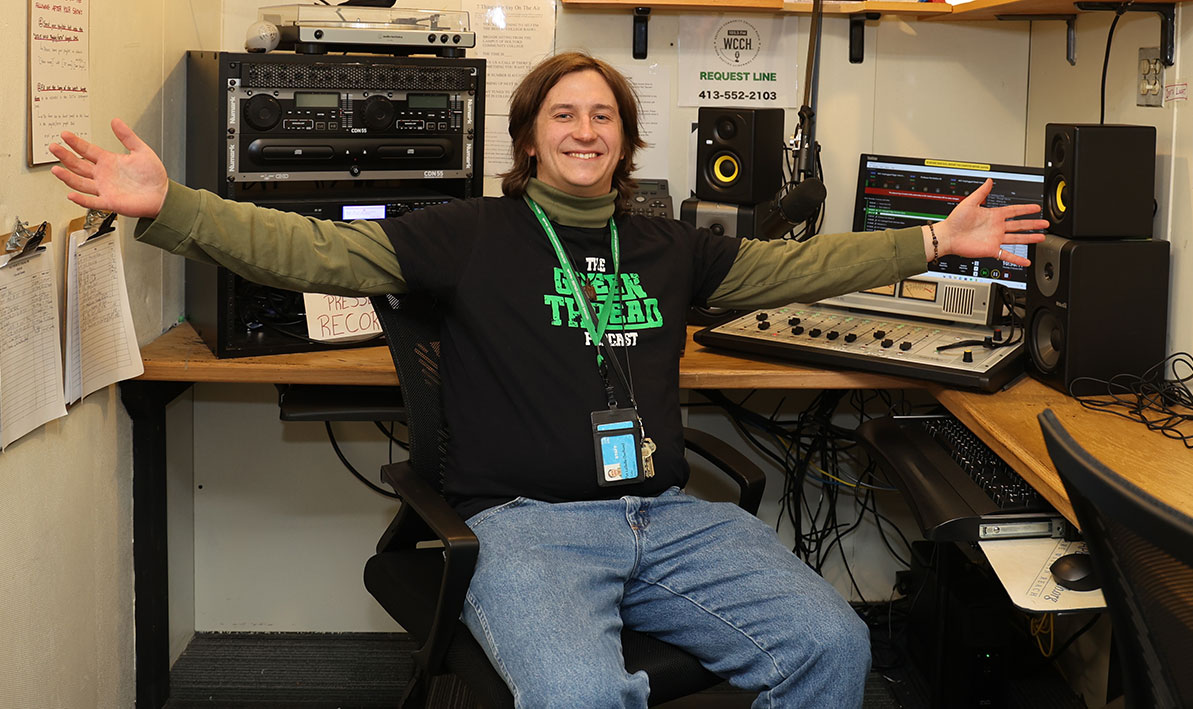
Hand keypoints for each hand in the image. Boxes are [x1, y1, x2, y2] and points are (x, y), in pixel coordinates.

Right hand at [49, 118, 168, 218]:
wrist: (163, 195)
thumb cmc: (153, 176)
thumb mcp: (141, 151)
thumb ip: (127, 136)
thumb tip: (116, 121)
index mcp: (109, 162)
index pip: (87, 150)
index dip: (75, 143)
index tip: (64, 134)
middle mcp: (103, 175)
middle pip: (79, 165)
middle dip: (65, 156)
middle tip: (54, 147)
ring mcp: (105, 189)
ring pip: (81, 183)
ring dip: (68, 177)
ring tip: (56, 169)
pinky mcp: (110, 202)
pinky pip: (93, 202)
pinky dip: (82, 200)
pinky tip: (71, 195)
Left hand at [928, 178, 1048, 266]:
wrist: (947, 236)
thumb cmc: (955, 220)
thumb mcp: (969, 202)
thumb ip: (981, 192)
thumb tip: (989, 180)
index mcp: (993, 215)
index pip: (1014, 210)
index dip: (1025, 209)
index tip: (1036, 207)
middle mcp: (996, 227)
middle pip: (1019, 224)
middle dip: (1033, 223)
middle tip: (1045, 223)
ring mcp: (995, 239)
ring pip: (1017, 238)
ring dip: (1029, 238)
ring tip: (1041, 237)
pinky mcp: (991, 250)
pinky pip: (1007, 255)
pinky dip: (1017, 258)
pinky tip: (1026, 261)